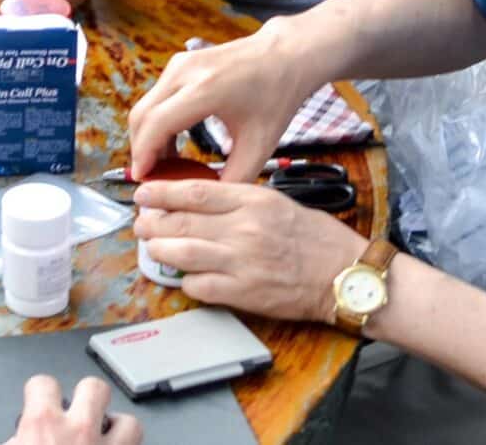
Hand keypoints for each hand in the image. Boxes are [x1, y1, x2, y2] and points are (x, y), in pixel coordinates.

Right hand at [2, 375, 142, 443]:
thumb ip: (16, 440)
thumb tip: (15, 439)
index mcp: (43, 424)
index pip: (42, 383)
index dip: (40, 392)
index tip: (40, 402)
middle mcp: (79, 430)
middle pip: (94, 387)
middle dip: (89, 397)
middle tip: (80, 414)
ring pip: (130, 423)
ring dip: (119, 429)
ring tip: (107, 438)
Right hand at [125, 24, 315, 182]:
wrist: (284, 57)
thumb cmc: (275, 96)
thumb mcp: (260, 145)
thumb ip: (234, 177)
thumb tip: (208, 203)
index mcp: (206, 90)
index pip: (156, 124)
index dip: (143, 155)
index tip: (142, 179)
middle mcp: (185, 72)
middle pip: (141, 115)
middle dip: (140, 150)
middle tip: (152, 177)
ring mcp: (179, 64)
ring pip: (145, 106)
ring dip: (148, 137)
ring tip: (165, 165)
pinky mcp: (179, 64)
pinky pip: (155, 98)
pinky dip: (156, 123)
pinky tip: (172, 144)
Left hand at [132, 179, 368, 323]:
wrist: (344, 275)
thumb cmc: (314, 237)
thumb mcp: (276, 201)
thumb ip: (237, 200)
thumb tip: (195, 199)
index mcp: (252, 201)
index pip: (194, 192)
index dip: (161, 192)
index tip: (143, 192)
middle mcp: (244, 229)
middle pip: (182, 222)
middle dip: (152, 221)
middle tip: (140, 221)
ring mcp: (243, 262)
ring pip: (184, 254)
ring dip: (160, 250)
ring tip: (151, 246)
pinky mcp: (246, 293)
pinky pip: (201, 286)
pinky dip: (185, 281)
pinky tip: (183, 277)